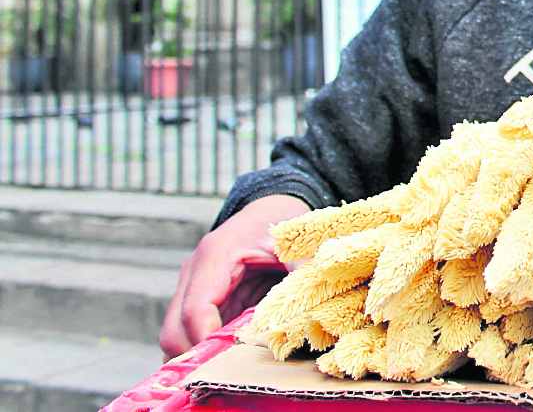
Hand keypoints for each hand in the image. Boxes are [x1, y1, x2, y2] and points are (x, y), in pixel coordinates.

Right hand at [159, 194, 310, 358]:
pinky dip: (210, 346)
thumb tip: (312, 311)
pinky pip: (195, 332)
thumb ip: (301, 274)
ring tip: (235, 365)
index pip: (194, 310)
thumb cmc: (282, 221)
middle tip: (229, 372)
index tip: (227, 362)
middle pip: (175, 330)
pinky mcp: (203, 298)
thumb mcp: (296, 245)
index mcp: (215, 256)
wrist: (272, 205)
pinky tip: (236, 351)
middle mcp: (196, 273)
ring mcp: (194, 286)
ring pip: (180, 336)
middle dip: (197, 356)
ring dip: (203, 353)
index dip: (206, 341)